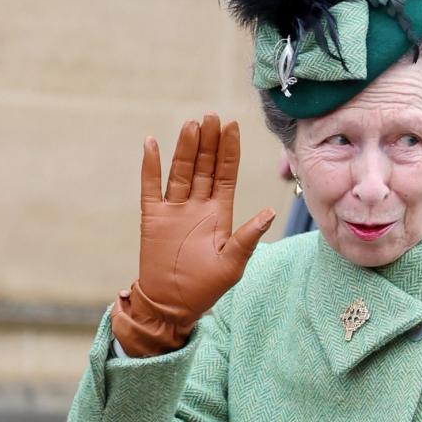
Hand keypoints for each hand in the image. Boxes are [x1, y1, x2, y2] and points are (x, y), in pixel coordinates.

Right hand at [111, 113, 274, 356]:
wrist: (172, 305)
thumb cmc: (206, 287)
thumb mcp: (234, 262)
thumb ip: (249, 236)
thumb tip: (271, 212)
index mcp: (220, 212)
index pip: (225, 173)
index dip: (229, 150)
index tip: (233, 125)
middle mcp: (198, 205)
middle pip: (204, 166)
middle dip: (209, 142)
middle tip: (212, 116)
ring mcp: (175, 209)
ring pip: (181, 171)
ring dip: (186, 148)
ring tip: (191, 124)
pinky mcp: (154, 217)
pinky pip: (151, 187)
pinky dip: (150, 166)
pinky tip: (151, 144)